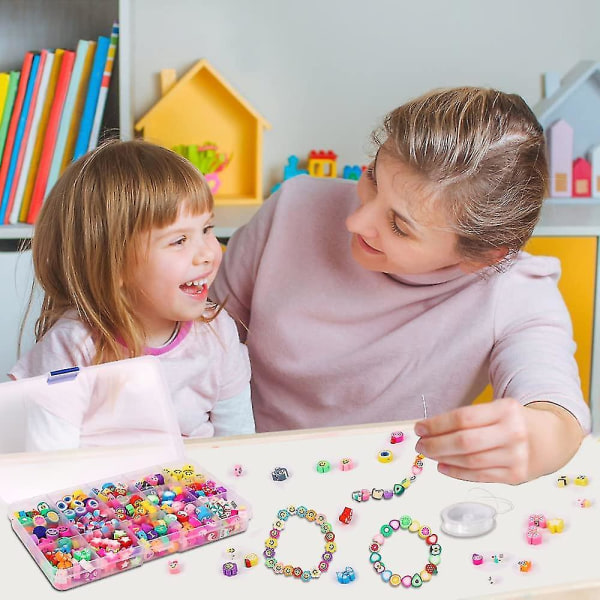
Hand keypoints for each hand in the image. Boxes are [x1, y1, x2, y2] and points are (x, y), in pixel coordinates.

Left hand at [414, 398, 532, 484]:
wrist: (552, 438)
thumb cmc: (515, 422)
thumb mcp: (497, 409)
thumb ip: (469, 419)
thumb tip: (430, 430)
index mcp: (506, 410)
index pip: (463, 418)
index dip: (436, 425)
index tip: (419, 428)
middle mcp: (513, 433)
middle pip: (464, 442)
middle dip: (436, 444)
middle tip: (420, 444)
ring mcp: (516, 457)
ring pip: (470, 461)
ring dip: (443, 459)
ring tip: (429, 454)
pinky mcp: (516, 476)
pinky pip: (479, 476)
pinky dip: (457, 472)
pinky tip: (443, 467)